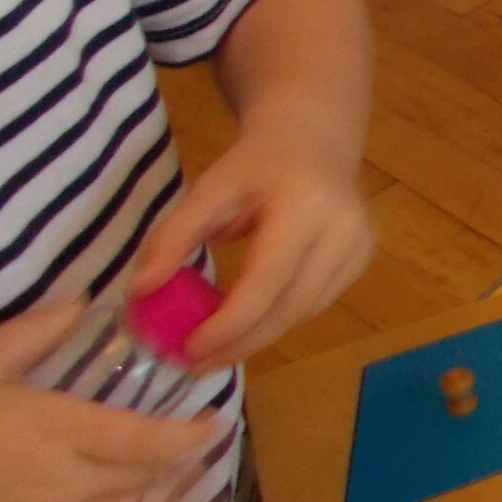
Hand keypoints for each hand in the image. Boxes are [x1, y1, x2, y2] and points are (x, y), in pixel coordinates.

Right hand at [0, 306, 219, 501]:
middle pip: (144, 485)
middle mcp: (64, 486)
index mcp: (60, 433)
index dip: (191, 437)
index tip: (214, 422)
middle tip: (199, 451)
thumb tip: (84, 304)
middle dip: (181, 470)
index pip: (149, 443)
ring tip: (174, 489)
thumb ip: (35, 334)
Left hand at [130, 120, 374, 370]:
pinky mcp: (362, 259)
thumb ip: (172, 238)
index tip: (189, 349)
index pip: (267, 280)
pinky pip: (317, 304)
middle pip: (291, 307)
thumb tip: (139, 293)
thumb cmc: (255, 165)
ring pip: (306, 312)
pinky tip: (251, 321)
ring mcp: (360, 247)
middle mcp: (342, 230)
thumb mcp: (208, 191)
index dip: (229, 323)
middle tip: (197, 363)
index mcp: (304, 206)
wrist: (313, 138)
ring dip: (259, 336)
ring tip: (216, 349)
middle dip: (241, 342)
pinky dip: (280, 319)